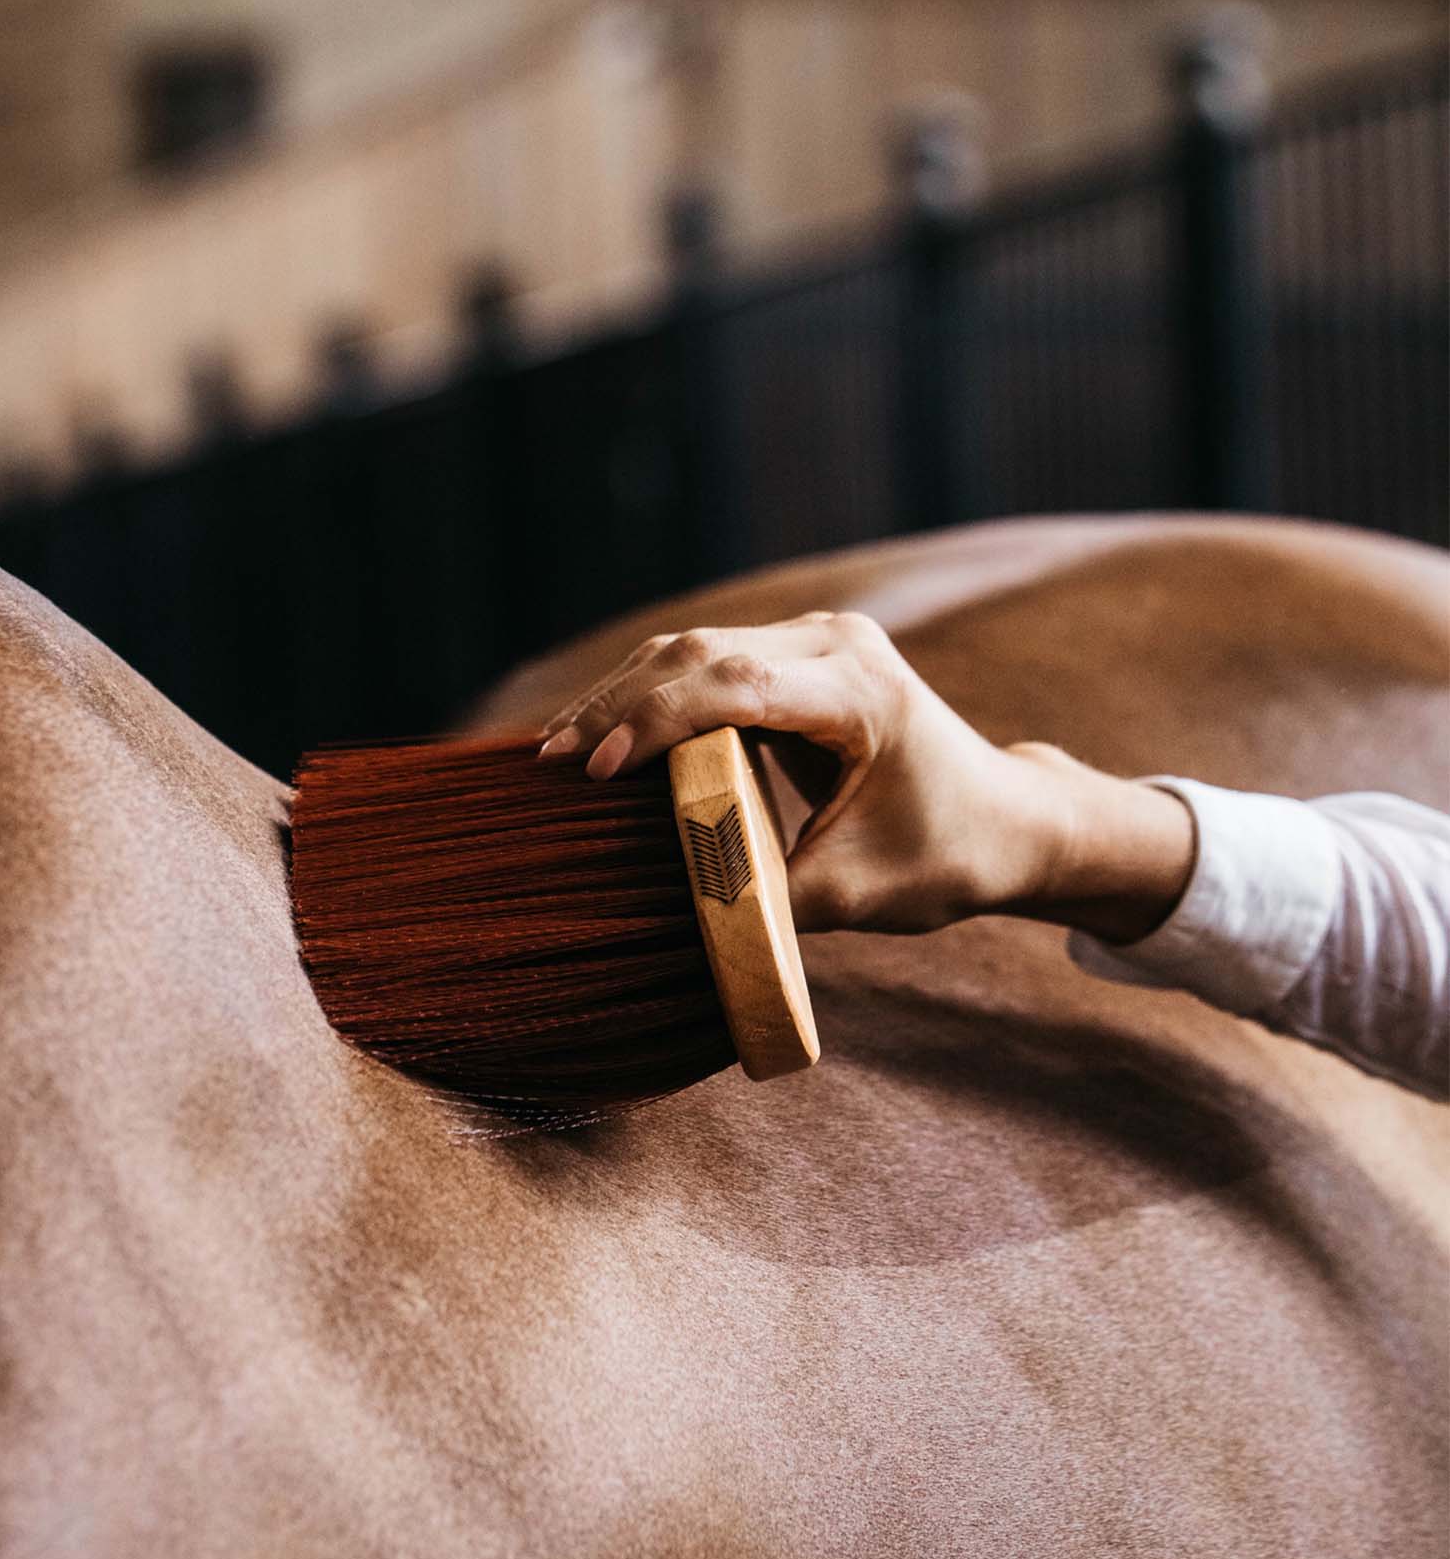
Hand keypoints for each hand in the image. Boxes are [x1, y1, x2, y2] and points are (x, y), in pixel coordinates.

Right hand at [538, 613, 1195, 939]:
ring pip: (695, 649)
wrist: (1009, 820)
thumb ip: (767, 901)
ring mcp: (819, 641)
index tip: (596, 768)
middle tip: (550, 762)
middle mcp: (837, 644)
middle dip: (618, 705)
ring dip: (624, 697)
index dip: (657, 721)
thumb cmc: (949, 857)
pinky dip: (652, 699)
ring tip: (558, 751)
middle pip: (701, 653)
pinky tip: (603, 739)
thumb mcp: (857, 895)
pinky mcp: (800, 657)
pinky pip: (711, 665)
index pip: (737, 685)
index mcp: (861, 692)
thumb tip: (677, 917)